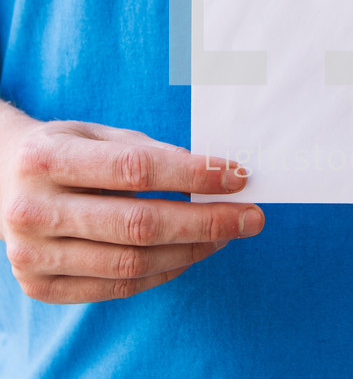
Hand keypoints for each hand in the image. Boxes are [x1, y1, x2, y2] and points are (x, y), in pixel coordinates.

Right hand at [0, 105, 263, 302]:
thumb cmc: (61, 150)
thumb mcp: (94, 133)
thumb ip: (146, 151)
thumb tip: (214, 173)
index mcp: (46, 157)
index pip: (134, 169)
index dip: (191, 174)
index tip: (236, 174)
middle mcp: (33, 209)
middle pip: (138, 224)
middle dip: (206, 221)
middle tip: (251, 216)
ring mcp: (32, 255)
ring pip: (131, 263)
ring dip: (191, 249)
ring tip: (227, 234)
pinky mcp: (39, 287)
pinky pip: (116, 288)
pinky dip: (162, 272)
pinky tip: (191, 253)